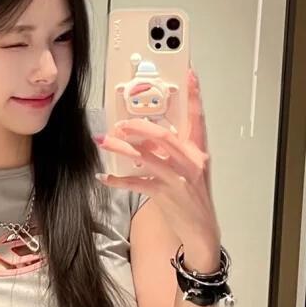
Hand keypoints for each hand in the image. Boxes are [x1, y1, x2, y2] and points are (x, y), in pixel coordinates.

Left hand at [96, 67, 220, 260]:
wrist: (202, 231)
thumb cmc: (193, 198)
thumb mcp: (189, 170)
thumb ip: (171, 152)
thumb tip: (145, 137)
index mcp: (198, 152)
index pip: (198, 119)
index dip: (194, 96)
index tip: (190, 75)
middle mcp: (191, 162)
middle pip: (163, 136)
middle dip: (138, 127)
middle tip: (120, 124)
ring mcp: (178, 178)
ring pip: (146, 157)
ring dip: (121, 148)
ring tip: (104, 142)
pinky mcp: (165, 195)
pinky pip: (136, 183)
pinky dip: (118, 179)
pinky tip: (105, 177)